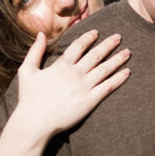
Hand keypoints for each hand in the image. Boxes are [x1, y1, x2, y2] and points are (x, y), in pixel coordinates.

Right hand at [14, 30, 130, 141]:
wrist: (35, 123)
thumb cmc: (29, 98)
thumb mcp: (27, 70)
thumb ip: (35, 51)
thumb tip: (41, 34)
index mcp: (62, 65)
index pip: (79, 45)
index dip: (89, 37)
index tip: (97, 33)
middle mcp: (75, 73)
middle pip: (96, 54)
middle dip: (109, 44)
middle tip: (119, 37)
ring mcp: (84, 87)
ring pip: (105, 69)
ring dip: (118, 59)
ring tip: (128, 52)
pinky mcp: (90, 101)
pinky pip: (108, 87)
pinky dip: (119, 78)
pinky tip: (127, 72)